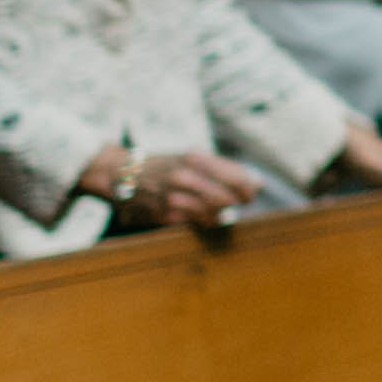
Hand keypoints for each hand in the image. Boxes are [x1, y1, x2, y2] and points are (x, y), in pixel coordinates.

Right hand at [96, 145, 265, 231]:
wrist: (122, 173)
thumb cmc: (164, 165)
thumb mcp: (191, 158)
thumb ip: (224, 169)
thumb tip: (259, 183)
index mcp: (195, 158)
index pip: (237, 177)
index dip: (249, 189)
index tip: (251, 194)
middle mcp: (185, 176)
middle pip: (228, 198)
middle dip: (237, 204)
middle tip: (237, 205)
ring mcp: (175, 197)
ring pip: (214, 214)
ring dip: (221, 215)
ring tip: (219, 210)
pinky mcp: (167, 215)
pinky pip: (197, 223)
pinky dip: (205, 221)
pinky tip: (201, 215)